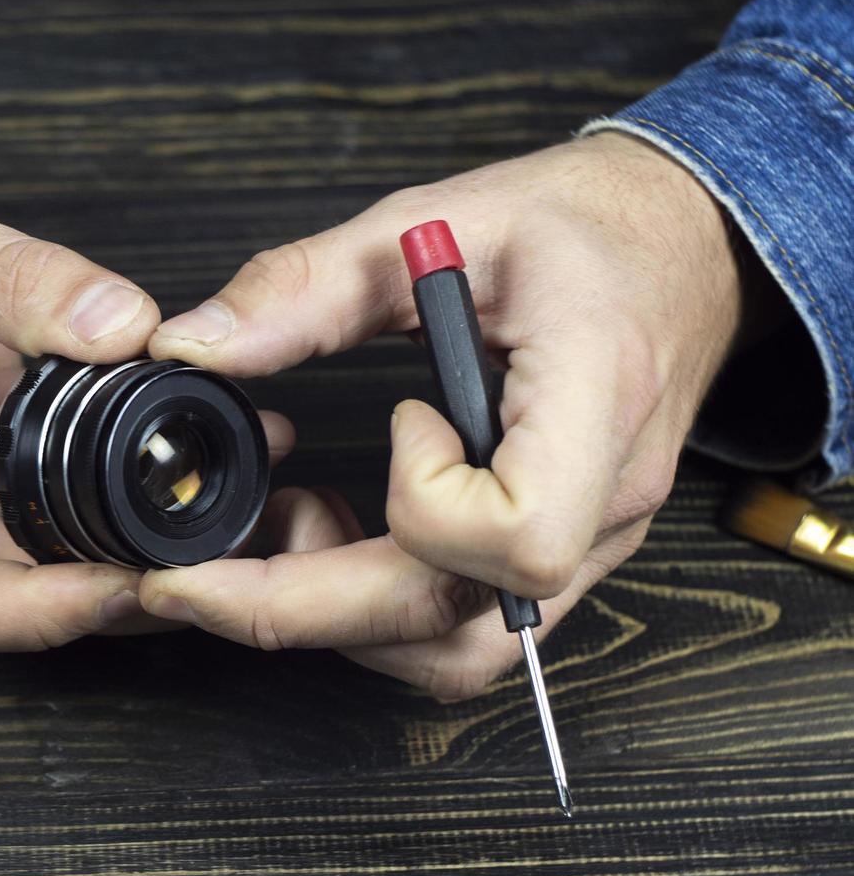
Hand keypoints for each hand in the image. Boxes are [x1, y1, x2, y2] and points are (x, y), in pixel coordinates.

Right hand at [0, 109, 289, 656]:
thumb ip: (18, 281)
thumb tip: (126, 330)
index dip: (24, 615)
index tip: (120, 587)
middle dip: (85, 593)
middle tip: (188, 563)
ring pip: (11, 548)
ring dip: (99, 548)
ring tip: (190, 520)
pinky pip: (25, 487)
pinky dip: (92, 488)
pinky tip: (155, 460)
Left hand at [139, 133, 743, 699]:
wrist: (681, 250)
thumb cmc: (581, 227)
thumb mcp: (436, 222)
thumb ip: (309, 286)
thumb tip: (197, 346)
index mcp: (597, 404)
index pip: (518, 534)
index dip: (423, 499)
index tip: (398, 420)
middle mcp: (605, 503)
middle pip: (455, 622)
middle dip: (301, 608)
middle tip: (194, 573)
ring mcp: (591, 545)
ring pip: (456, 652)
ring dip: (342, 619)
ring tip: (292, 527)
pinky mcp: (563, 557)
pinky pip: (464, 628)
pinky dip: (379, 609)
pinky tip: (341, 536)